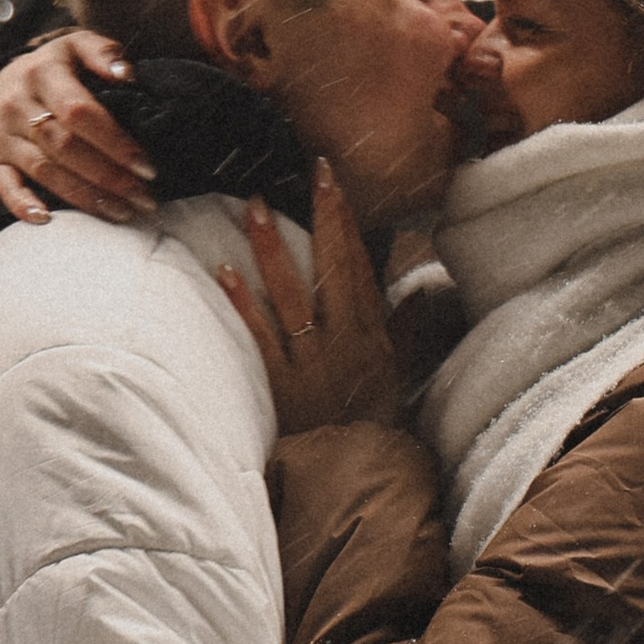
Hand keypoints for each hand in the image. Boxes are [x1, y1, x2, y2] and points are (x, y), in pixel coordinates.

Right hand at [0, 31, 155, 225]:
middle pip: (64, 146)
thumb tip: (127, 74)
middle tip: (144, 198)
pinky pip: (2, 184)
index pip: (79, 112)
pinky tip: (47, 219)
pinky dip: (21, 203)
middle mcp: (16, 104)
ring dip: (84, 197)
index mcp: (42, 73)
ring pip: (43, 170)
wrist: (6, 79)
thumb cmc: (56, 67)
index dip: (115, 142)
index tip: (148, 167)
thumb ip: (103, 53)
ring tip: (122, 212)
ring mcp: (1, 135)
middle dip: (108, 176)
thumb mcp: (77, 45)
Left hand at [215, 163, 405, 434]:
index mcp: (372, 330)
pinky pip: (261, 335)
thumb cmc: (375, 419)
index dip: (346, 219)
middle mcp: (345, 337)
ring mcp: (313, 357)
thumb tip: (419, 292)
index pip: (360, 263)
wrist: (358, 469)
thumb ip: (409, 329)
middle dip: (322, 216)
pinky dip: (243, 303)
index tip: (331, 181)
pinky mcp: (284, 381)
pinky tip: (224, 271)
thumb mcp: (400, 371)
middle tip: (309, 174)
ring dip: (272, 248)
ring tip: (252, 207)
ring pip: (292, 293)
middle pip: (334, 267)